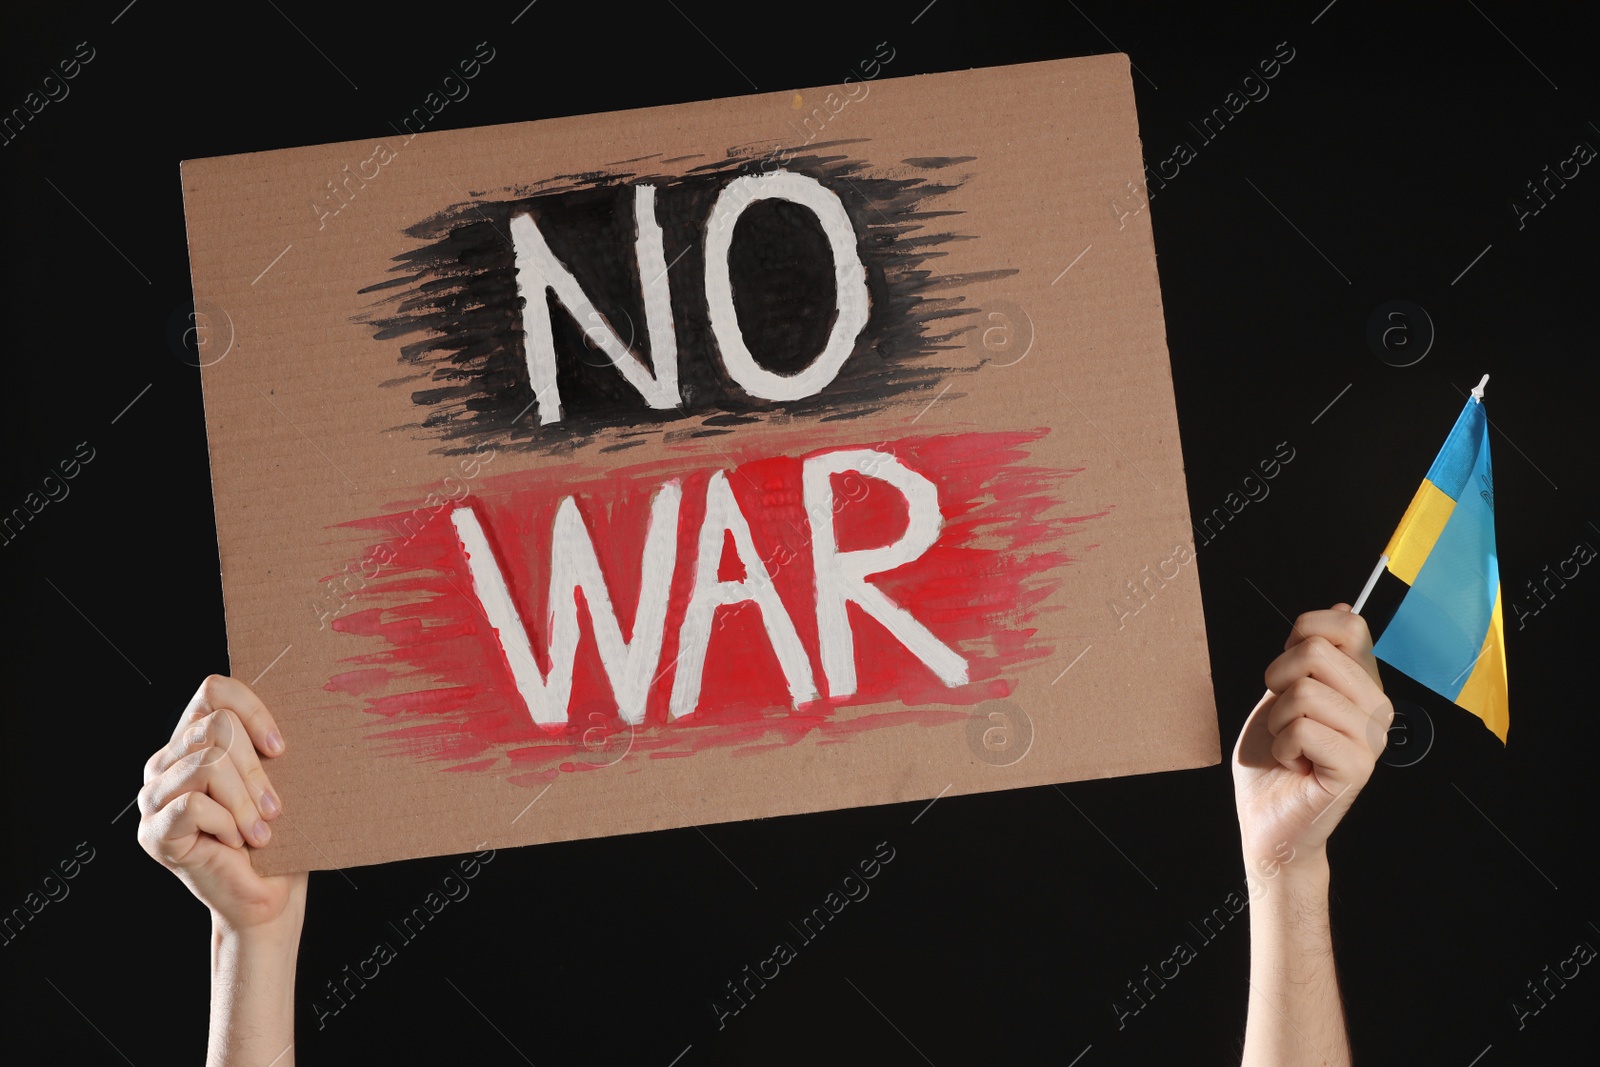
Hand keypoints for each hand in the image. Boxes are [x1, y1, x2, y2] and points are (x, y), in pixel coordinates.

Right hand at [137, 675, 305, 933]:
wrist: (269, 896)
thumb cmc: (280, 835)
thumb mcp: (279, 780)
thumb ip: (268, 743)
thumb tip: (301, 702)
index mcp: (194, 741)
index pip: (213, 691)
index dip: (252, 710)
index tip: (280, 748)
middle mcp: (165, 763)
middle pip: (216, 726)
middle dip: (256, 769)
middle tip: (274, 809)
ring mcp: (153, 798)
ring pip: (207, 764)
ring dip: (245, 801)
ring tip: (260, 831)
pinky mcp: (153, 832)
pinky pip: (194, 804)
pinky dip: (226, 823)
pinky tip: (235, 843)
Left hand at [1232, 605, 1391, 883]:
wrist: (1267, 819)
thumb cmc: (1272, 759)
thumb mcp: (1282, 692)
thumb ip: (1309, 654)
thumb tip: (1343, 609)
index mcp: (1363, 684)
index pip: (1347, 625)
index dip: (1302, 635)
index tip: (1287, 675)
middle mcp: (1376, 708)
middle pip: (1315, 652)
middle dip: (1277, 681)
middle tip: (1283, 719)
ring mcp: (1371, 738)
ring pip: (1304, 691)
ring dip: (1277, 720)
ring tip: (1290, 746)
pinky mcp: (1358, 767)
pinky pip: (1303, 728)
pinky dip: (1283, 746)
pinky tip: (1296, 766)